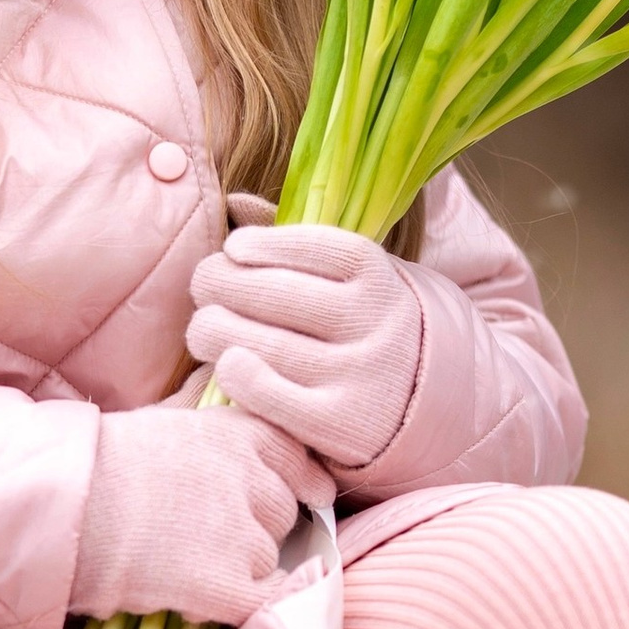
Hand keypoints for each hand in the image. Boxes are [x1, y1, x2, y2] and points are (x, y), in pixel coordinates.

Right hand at [70, 395, 323, 626]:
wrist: (67, 507)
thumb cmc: (96, 465)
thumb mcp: (163, 427)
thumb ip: (207, 442)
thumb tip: (226, 457)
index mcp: (237, 434)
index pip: (297, 460)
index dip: (304, 482)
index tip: (309, 496)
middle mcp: (251, 479)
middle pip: (281, 514)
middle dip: (257, 527)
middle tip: (212, 538)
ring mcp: (244, 534)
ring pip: (267, 559)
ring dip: (241, 568)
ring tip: (189, 567)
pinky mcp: (230, 585)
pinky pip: (265, 601)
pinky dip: (250, 606)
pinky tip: (218, 603)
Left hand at [185, 201, 426, 475]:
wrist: (424, 400)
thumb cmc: (365, 323)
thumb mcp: (353, 277)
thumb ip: (299, 243)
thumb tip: (234, 204)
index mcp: (379, 276)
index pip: (314, 248)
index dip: (263, 244)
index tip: (234, 248)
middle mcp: (375, 323)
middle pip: (277, 295)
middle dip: (222, 283)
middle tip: (203, 285)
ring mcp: (360, 375)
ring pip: (265, 345)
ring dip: (214, 330)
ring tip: (204, 328)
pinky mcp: (340, 424)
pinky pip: (272, 397)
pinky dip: (238, 376)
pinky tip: (228, 363)